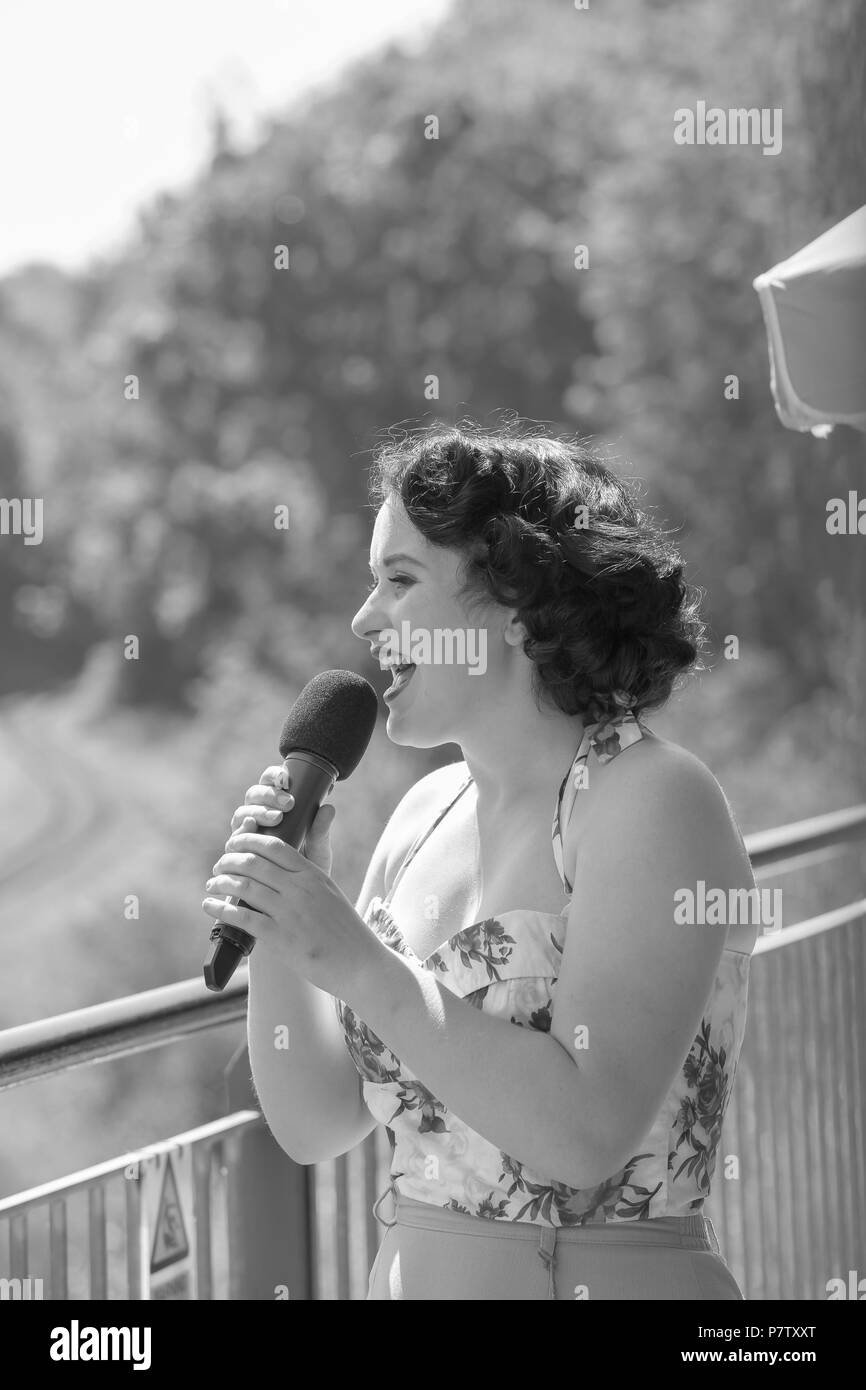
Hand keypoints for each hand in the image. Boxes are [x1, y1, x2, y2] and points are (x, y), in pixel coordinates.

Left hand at [202, 827, 379, 998]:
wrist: (360, 964)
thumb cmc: (346, 931)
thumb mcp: (330, 893)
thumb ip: (308, 877)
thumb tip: (284, 866)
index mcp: (313, 874)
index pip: (274, 846)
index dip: (248, 840)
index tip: (234, 842)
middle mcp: (300, 889)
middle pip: (253, 862)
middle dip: (229, 860)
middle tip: (218, 865)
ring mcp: (289, 912)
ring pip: (244, 886)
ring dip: (221, 882)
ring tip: (211, 884)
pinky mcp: (280, 938)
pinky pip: (242, 918)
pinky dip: (220, 909)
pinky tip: (209, 906)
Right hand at [227, 763, 334, 873]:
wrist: (296, 904)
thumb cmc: (308, 870)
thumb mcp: (318, 850)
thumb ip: (320, 831)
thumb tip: (329, 806)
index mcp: (276, 808)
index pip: (270, 783)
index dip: (274, 776)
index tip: (288, 779)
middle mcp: (257, 818)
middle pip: (253, 795)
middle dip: (269, 794)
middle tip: (288, 802)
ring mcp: (245, 836)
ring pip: (243, 813)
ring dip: (258, 811)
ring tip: (277, 818)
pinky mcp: (236, 854)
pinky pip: (234, 839)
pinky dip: (241, 831)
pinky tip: (250, 828)